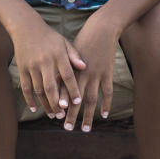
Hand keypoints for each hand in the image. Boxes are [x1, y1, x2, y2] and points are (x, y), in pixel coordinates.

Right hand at [11, 18, 84, 118]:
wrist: (26, 27)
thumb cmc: (49, 36)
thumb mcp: (64, 42)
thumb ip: (74, 55)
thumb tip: (85, 67)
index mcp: (58, 55)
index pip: (67, 75)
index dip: (72, 89)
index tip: (78, 101)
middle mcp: (44, 62)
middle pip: (51, 87)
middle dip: (57, 103)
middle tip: (63, 115)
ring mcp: (32, 66)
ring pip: (38, 90)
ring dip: (45, 104)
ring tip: (53, 115)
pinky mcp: (22, 69)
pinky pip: (26, 87)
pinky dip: (29, 99)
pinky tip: (35, 108)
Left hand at [64, 13, 119, 131]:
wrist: (101, 29)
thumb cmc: (82, 40)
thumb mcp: (68, 51)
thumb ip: (61, 67)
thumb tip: (51, 81)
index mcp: (69, 68)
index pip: (61, 90)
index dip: (58, 104)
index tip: (54, 116)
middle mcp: (81, 74)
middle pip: (74, 99)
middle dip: (70, 115)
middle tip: (66, 128)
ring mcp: (96, 74)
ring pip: (91, 100)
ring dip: (87, 115)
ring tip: (84, 129)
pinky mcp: (108, 73)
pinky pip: (107, 92)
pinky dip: (106, 104)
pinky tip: (104, 115)